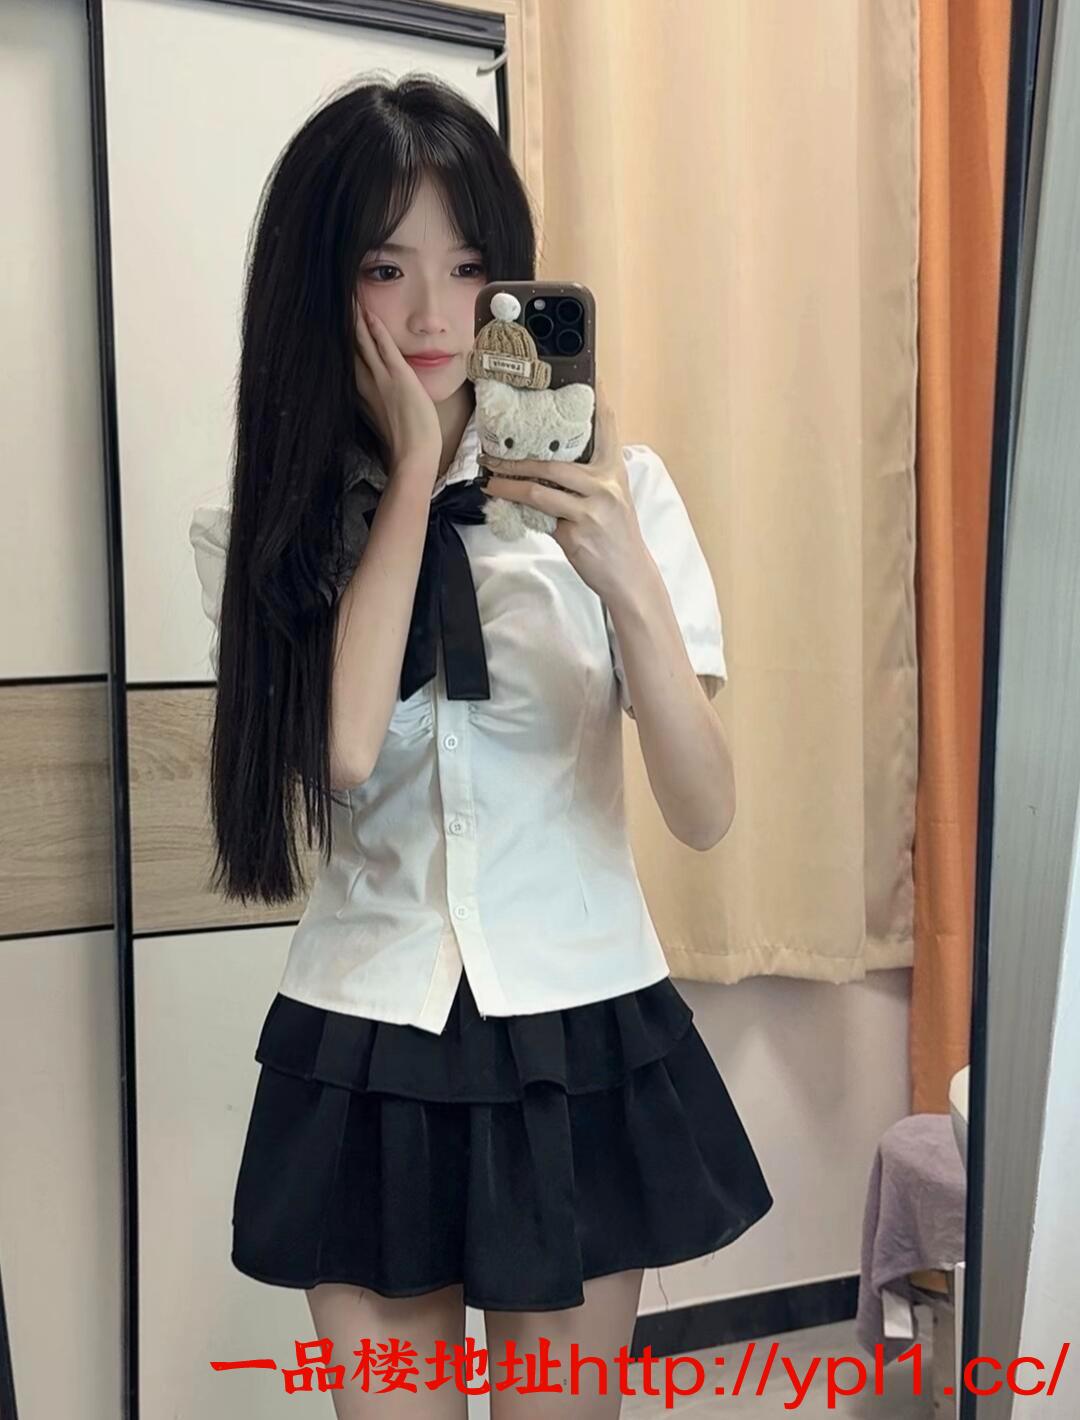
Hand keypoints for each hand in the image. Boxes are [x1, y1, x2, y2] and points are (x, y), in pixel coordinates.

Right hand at [352, 294, 441, 484]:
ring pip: (362, 343)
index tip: (332, 326)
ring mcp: (381, 380)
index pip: (348, 362)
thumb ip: (377, 405)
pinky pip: (383, 347)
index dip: (340, 343)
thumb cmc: (404, 444)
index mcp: (362, 395)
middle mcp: (366, 385)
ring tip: (347, 299)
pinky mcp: (398, 377)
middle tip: (334, 303)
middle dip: (342, 326)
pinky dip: (375, 330)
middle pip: (349, 348)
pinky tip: (368, 314)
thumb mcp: (384, 420)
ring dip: (355, 320)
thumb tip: (377, 400)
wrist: (413, 457)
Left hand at [480, 380, 648, 604]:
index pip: (606, 427)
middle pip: (554, 463)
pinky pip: (539, 518)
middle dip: (518, 460)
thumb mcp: (612, 498)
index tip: (589, 375)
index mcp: (614, 471)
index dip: (597, 399)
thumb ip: (589, 477)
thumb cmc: (616, 534)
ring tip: (490, 481)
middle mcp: (605, 487)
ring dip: (509, 485)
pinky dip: (520, 511)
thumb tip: (549, 461)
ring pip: (540, 491)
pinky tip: (505, 506)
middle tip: (492, 456)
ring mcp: (591, 512)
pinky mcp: (576, 536)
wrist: (630, 575)